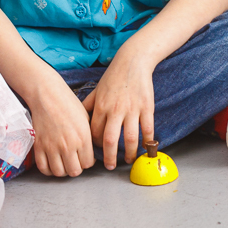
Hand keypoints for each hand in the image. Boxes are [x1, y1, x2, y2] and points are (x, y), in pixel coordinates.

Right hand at [28, 77, 94, 176]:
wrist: (48, 96)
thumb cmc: (69, 104)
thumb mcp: (86, 119)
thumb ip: (89, 137)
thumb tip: (92, 151)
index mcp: (83, 138)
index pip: (88, 164)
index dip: (89, 162)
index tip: (86, 157)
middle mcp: (68, 146)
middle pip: (74, 171)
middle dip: (77, 168)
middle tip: (76, 160)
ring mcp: (52, 148)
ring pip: (59, 173)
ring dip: (63, 170)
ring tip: (65, 163)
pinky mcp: (39, 147)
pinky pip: (43, 168)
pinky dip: (49, 170)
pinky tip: (53, 164)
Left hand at [82, 51, 154, 170]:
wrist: (133, 61)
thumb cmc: (114, 76)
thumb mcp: (97, 90)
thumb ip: (88, 106)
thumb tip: (80, 120)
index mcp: (101, 107)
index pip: (95, 134)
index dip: (96, 146)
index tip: (99, 152)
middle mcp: (115, 110)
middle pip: (110, 140)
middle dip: (109, 157)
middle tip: (110, 166)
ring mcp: (132, 109)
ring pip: (130, 138)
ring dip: (128, 153)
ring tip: (127, 160)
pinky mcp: (146, 107)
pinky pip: (147, 128)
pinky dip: (146, 141)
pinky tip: (144, 148)